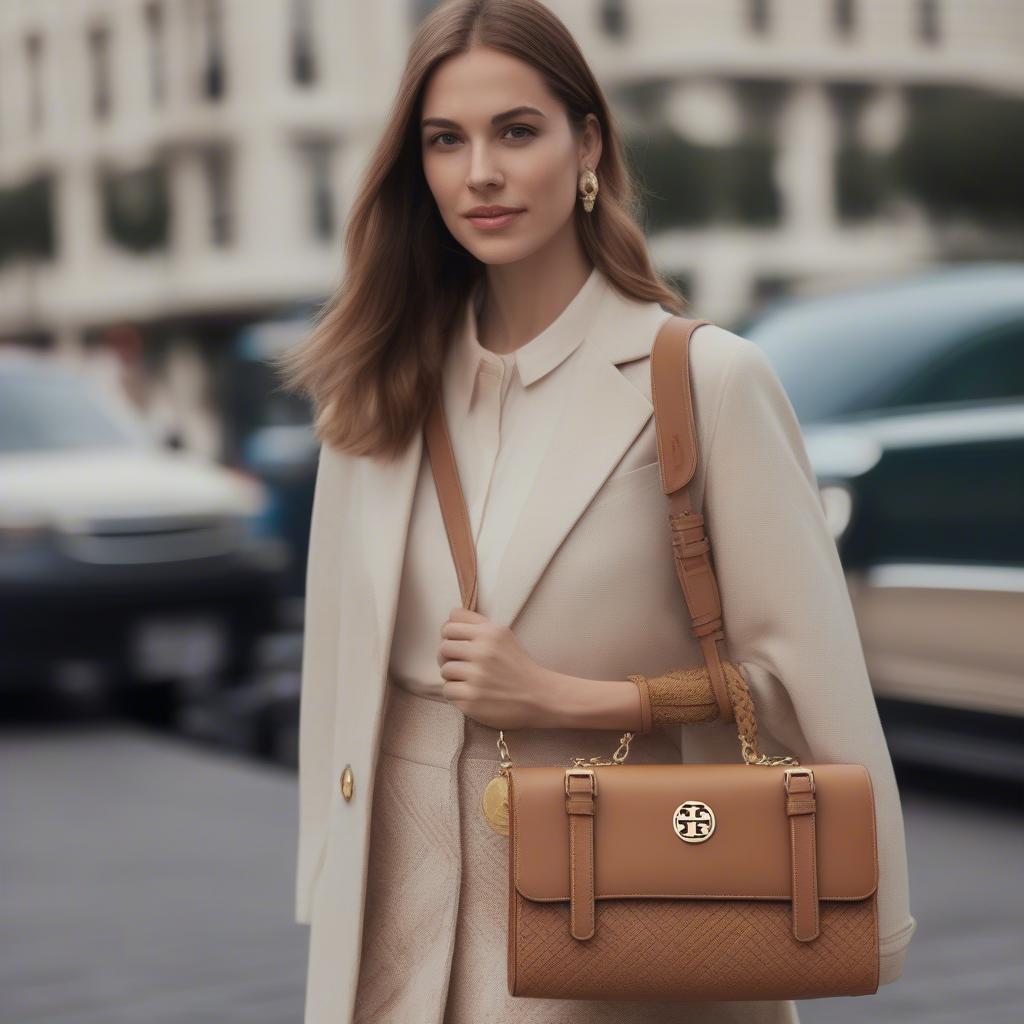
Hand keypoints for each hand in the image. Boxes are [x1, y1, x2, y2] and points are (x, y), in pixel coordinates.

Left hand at [436, 607, 552, 728]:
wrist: (539, 696)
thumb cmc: (517, 665)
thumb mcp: (503, 635)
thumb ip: (476, 622)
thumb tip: (450, 616)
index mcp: (489, 633)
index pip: (449, 626)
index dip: (450, 637)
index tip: (458, 646)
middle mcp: (482, 653)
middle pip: (443, 648)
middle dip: (448, 657)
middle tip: (462, 665)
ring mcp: (477, 678)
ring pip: (444, 670)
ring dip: (453, 676)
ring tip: (469, 679)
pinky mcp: (472, 700)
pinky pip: (447, 690)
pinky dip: (456, 693)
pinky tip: (470, 692)